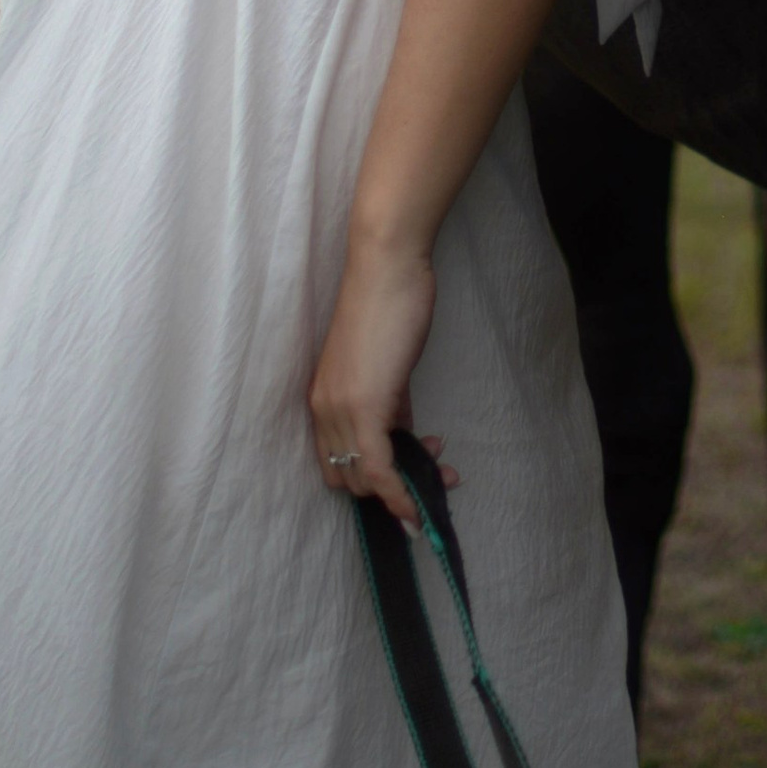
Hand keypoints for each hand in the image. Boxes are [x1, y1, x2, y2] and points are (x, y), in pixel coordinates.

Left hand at [308, 233, 458, 530]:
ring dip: (403, 492)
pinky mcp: (365, 407)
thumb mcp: (386, 365)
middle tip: (433, 478)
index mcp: (323, 399)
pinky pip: (378, 469)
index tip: (408, 478)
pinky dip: (399, 494)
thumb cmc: (390, 303)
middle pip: (347, 478)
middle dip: (390, 491)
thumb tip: (403, 434)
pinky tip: (421, 500)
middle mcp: (323, 410)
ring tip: (444, 477)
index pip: (336, 463)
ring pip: (363, 479)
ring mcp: (340, 410)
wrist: (388, 267)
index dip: (370, 481)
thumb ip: (390, 403)